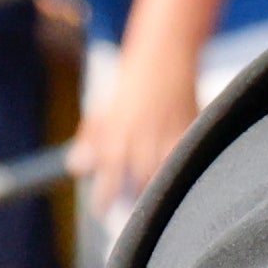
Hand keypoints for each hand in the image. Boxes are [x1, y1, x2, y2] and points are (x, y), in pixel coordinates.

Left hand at [73, 44, 200, 216]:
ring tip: (155, 200)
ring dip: (159, 187)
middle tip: (132, 214)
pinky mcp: (191, 127)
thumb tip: (76, 168)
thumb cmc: (132, 82)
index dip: (104, 199)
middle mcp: (141, 134)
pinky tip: (181, 178)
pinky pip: (187, 156)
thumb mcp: (104, 108)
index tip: (101, 213)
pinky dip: (182, 168)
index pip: (107, 176)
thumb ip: (90, 139)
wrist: (165, 53)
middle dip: (137, 199)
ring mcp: (168, 132)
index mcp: (116, 131)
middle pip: (140, 180)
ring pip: (164, 172)